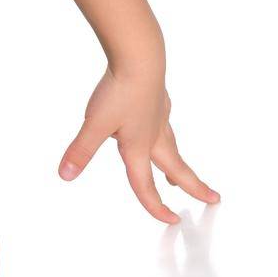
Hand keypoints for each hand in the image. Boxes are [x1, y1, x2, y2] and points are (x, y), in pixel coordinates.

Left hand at [57, 61, 219, 223]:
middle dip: (195, 187)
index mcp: (139, 146)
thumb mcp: (94, 123)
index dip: (156, 206)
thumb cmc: (120, 89)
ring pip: (172, 146)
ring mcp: (160, 115)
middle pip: (178, 168)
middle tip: (212, 199)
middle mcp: (154, 134)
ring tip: (177, 176)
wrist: (140, 56)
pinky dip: (167, 135)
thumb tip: (65, 175)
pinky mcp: (159, 98)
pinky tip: (162, 130)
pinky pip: (165, 123)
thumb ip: (81, 151)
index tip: (171, 220)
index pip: (145, 185)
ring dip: (178, 164)